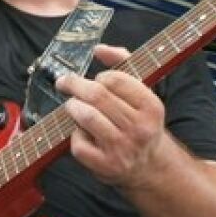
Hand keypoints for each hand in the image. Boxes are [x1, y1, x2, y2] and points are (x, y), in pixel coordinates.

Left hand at [56, 45, 165, 188]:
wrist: (148, 166)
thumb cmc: (139, 122)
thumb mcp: (141, 92)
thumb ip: (123, 63)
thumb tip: (99, 49)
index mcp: (151, 107)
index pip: (116, 80)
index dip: (100, 76)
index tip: (93, 79)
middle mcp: (139, 128)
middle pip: (97, 96)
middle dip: (74, 85)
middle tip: (64, 83)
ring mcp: (122, 149)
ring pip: (87, 117)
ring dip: (73, 107)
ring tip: (72, 106)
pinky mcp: (105, 166)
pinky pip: (79, 144)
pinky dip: (74, 135)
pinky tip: (81, 133)